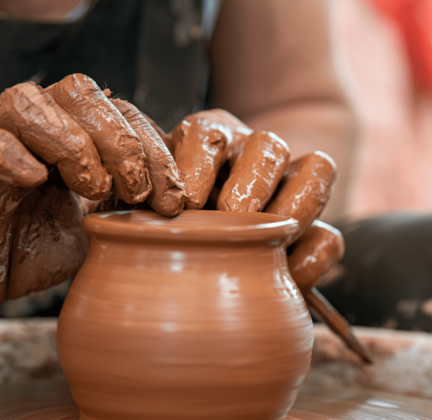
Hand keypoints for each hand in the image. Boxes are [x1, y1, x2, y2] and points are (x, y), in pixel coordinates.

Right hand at [0, 74, 158, 328]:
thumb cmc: (48, 246)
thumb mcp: (109, 228)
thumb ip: (141, 205)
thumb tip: (189, 197)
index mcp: (79, 132)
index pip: (124, 113)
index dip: (155, 151)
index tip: (174, 201)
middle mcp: (39, 126)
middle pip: (81, 92)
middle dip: (121, 142)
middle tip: (135, 193)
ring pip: (27, 100)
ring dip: (71, 142)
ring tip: (91, 189)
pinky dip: (5, 153)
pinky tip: (33, 180)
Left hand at [123, 107, 344, 295]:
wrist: (204, 261)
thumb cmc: (163, 234)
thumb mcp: (139, 212)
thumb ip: (126, 212)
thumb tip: (101, 223)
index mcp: (205, 144)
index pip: (204, 134)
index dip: (195, 165)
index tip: (181, 204)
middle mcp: (252, 157)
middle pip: (268, 145)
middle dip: (250, 181)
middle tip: (229, 217)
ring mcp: (291, 191)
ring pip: (317, 170)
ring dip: (295, 205)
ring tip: (270, 240)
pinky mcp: (317, 230)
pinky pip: (331, 236)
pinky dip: (313, 257)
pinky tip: (287, 273)